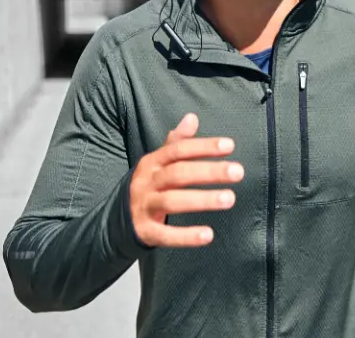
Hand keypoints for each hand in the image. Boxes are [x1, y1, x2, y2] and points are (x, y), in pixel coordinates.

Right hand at [129, 113, 243, 247]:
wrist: (116, 217)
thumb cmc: (148, 184)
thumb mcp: (158, 161)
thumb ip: (176, 142)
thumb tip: (192, 117)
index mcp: (152, 162)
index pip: (179, 150)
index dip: (203, 146)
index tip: (229, 146)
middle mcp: (147, 182)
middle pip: (178, 173)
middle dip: (209, 171)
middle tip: (238, 172)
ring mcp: (144, 206)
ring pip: (172, 202)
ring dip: (202, 200)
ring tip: (229, 198)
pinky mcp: (145, 231)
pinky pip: (165, 234)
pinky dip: (186, 236)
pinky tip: (208, 235)